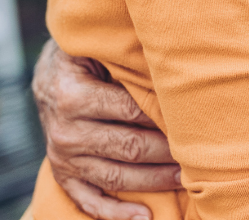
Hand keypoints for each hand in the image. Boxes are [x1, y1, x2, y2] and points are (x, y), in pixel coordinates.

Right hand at [32, 39, 182, 219]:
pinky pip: (88, 200)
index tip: (194, 120)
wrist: (48, 73)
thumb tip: (173, 63)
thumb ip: (127, 56)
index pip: (131, 112)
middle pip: (129, 147)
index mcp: (73, 95)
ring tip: (185, 179)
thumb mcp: (98, 46)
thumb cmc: (86, 54)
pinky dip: (115, 213)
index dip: (165, 118)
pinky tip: (144, 216)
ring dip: (154, 181)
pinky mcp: (62, 175)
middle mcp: (65, 131)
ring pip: (115, 176)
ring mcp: (62, 157)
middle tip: (200, 152)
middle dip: (168, 152)